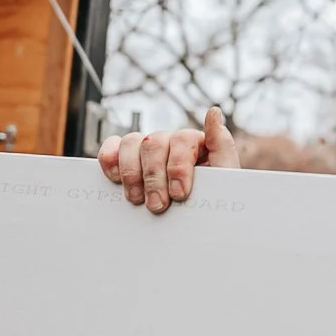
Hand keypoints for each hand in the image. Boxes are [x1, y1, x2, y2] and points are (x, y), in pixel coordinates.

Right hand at [97, 106, 239, 213]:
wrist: (196, 223)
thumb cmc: (210, 199)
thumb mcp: (225, 178)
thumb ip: (223, 146)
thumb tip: (214, 112)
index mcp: (195, 142)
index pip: (183, 139)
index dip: (179, 166)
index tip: (180, 193)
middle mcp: (170, 141)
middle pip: (154, 143)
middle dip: (154, 177)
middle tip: (158, 205)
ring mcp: (147, 148)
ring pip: (132, 143)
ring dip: (132, 173)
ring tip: (137, 199)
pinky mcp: (126, 157)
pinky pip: (112, 148)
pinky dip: (110, 160)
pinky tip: (115, 178)